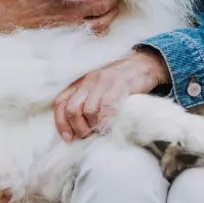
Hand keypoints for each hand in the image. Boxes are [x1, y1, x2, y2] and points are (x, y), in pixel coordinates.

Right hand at [0, 0, 119, 34]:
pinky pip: (86, 37)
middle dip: (112, 6)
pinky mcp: (59, 39)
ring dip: (107, 20)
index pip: (100, 0)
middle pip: (104, 16)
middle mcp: (68, 19)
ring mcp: (64, 31)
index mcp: (64, 3)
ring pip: (98, 30)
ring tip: (106, 11)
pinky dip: (95, 31)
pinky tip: (93, 24)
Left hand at [53, 48, 170, 140]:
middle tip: (87, 135)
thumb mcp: (97, 90)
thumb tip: (75, 130)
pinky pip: (107, 108)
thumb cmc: (119, 82)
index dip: (61, 123)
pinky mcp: (119, 85)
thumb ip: (85, 103)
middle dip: (78, 127)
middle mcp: (88, 80)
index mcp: (80, 82)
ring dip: (93, 126)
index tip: (68, 138)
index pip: (60, 102)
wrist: (143, 65)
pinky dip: (106, 122)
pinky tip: (110, 126)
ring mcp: (103, 81)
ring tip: (101, 130)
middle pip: (72, 109)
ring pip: (88, 111)